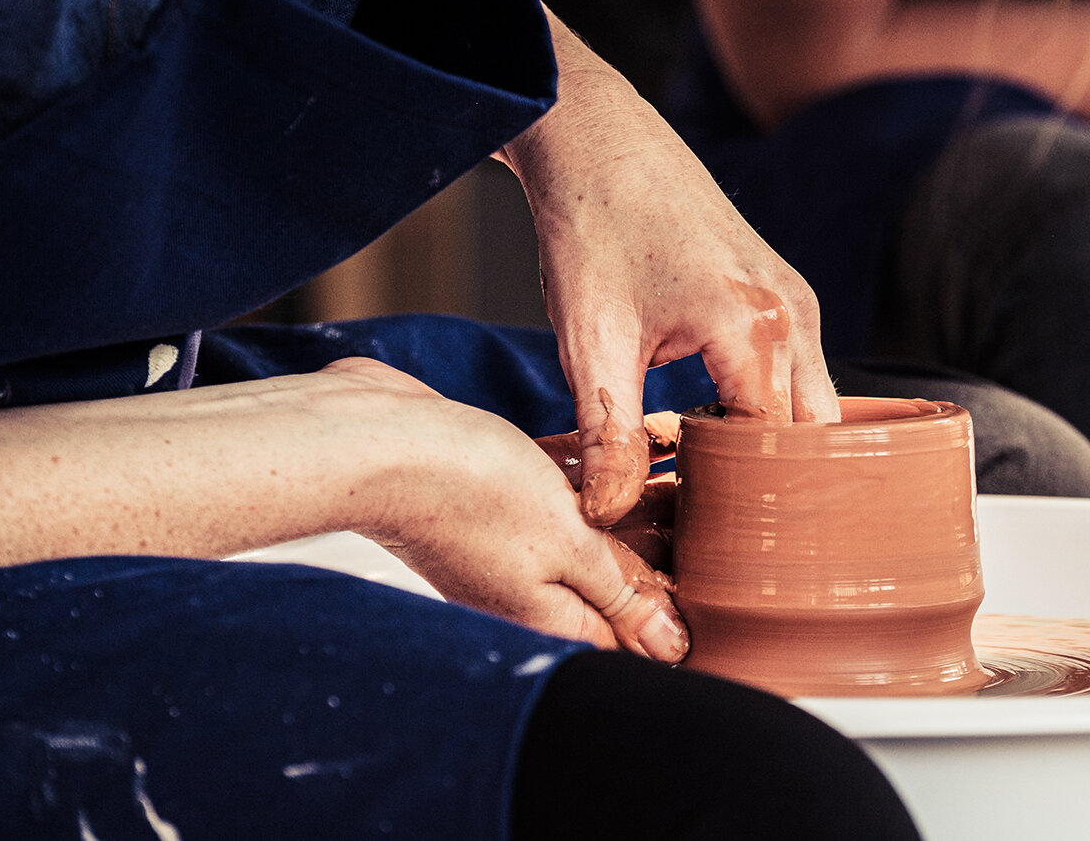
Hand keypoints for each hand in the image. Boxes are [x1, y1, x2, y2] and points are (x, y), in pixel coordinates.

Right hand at [341, 359, 688, 659]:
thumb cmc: (471, 490)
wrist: (379, 440)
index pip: (624, 639)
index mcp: (548, 615)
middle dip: (653, 554)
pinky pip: (550, 493)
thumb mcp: (570, 545)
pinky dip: (581, 475)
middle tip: (701, 512)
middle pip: (607, 584)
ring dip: (624, 507)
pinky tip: (609, 445)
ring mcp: (503, 545)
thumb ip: (619, 593)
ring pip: (582, 534)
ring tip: (672, 469)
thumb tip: (669, 649)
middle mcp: (524, 589)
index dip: (669, 617)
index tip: (710, 580)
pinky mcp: (488, 501)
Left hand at [504, 12, 837, 531]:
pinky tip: (712, 431)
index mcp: (755, 328)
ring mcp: (794, 300)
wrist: (598, 138)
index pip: (780, 452)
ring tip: (715, 488)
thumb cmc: (594, 227)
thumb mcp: (591, 341)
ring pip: (809, 403)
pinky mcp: (780, 293)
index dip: (748, 504)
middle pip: (812, 435)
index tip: (710, 543)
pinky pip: (795, 371)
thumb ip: (607, 434)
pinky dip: (766, 408)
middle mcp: (793, 314)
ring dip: (770, 446)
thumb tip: (606, 514)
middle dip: (776, 485)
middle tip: (722, 532)